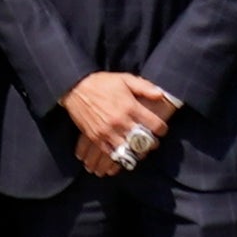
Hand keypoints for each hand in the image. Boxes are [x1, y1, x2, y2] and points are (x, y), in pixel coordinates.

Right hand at [60, 71, 176, 173]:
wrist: (74, 87)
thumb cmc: (101, 82)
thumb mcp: (124, 79)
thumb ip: (144, 87)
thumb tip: (161, 94)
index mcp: (130, 107)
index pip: (154, 125)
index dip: (162, 129)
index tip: (161, 129)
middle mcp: (120, 121)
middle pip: (144, 141)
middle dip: (151, 143)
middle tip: (152, 142)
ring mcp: (108, 131)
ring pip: (129, 150)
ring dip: (136, 152)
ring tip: (138, 149)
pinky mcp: (96, 138)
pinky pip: (111, 154)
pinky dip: (119, 157)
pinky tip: (123, 154)